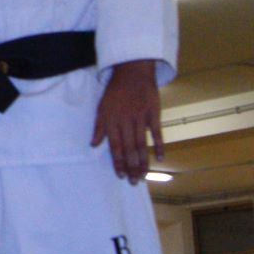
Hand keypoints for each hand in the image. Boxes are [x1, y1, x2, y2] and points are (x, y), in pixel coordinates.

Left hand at [91, 60, 162, 181]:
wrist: (132, 71)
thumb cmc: (115, 91)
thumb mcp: (101, 107)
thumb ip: (98, 127)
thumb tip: (92, 145)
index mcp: (112, 121)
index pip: (115, 146)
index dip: (118, 162)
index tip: (121, 175)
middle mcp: (126, 121)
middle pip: (130, 148)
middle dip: (132, 167)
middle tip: (134, 182)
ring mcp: (141, 117)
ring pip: (142, 144)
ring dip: (143, 161)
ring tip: (144, 175)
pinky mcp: (153, 113)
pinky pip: (157, 132)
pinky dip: (159, 145)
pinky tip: (161, 158)